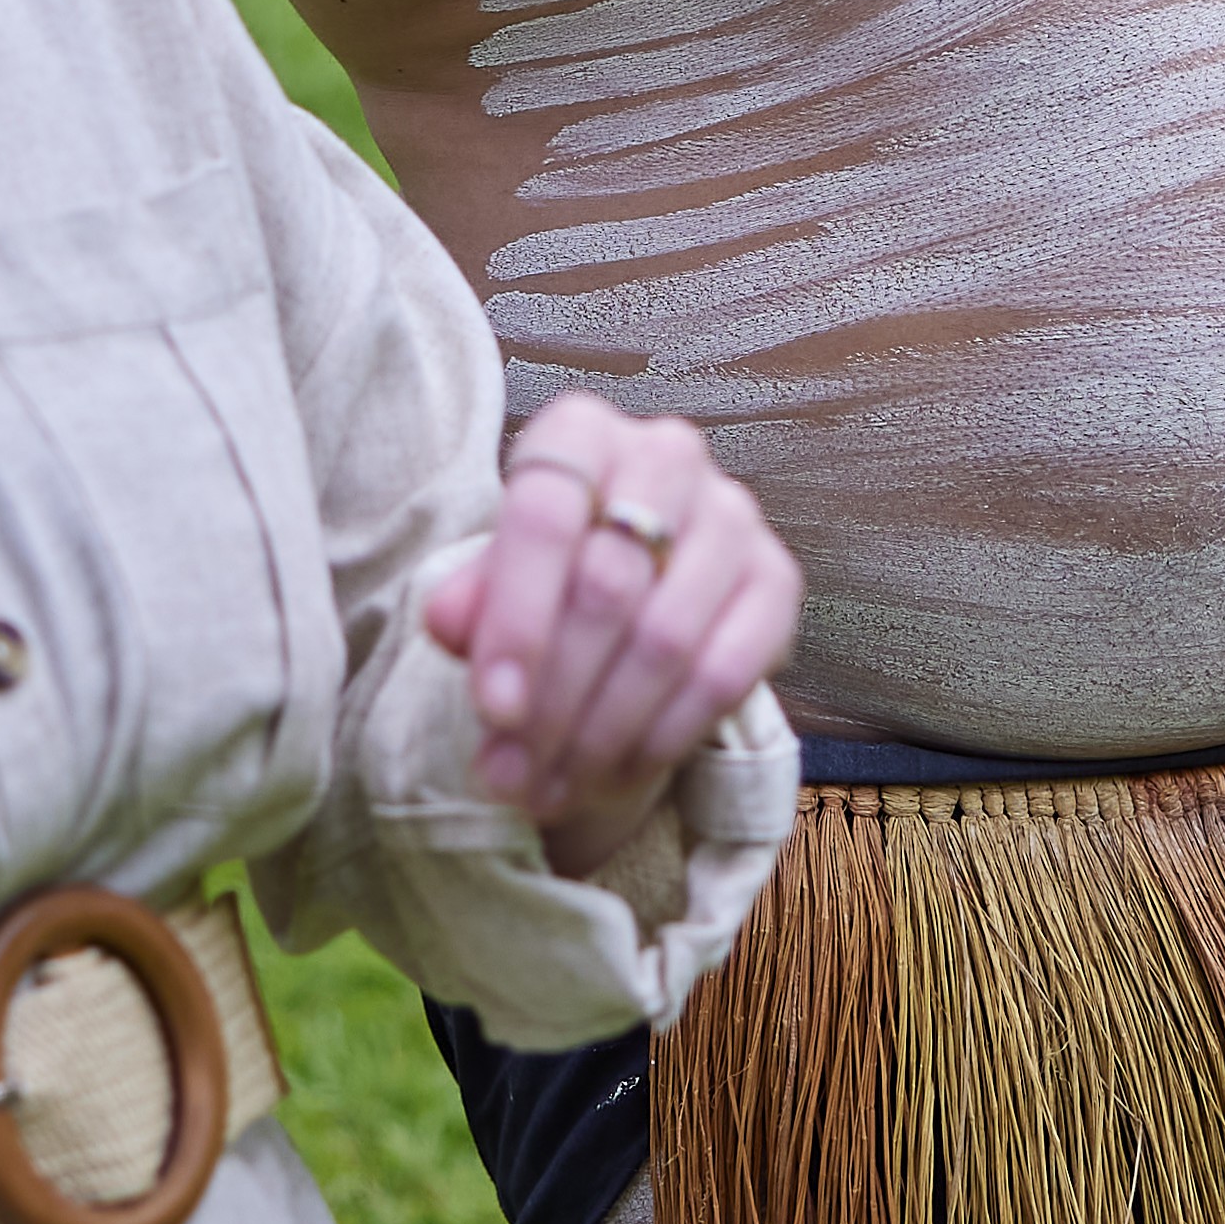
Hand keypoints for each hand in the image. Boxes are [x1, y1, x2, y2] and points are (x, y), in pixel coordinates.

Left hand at [410, 394, 797, 880]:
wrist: (635, 586)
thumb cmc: (548, 576)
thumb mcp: (494, 581)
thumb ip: (470, 598)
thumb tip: (446, 620)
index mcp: (581, 432)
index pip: (545, 515)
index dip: (516, 621)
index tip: (492, 711)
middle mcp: (667, 455)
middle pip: (607, 586)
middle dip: (552, 699)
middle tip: (509, 776)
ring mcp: (733, 516)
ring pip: (665, 639)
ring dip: (600, 733)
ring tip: (547, 791)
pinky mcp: (778, 578)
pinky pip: (725, 673)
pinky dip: (664, 735)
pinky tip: (616, 774)